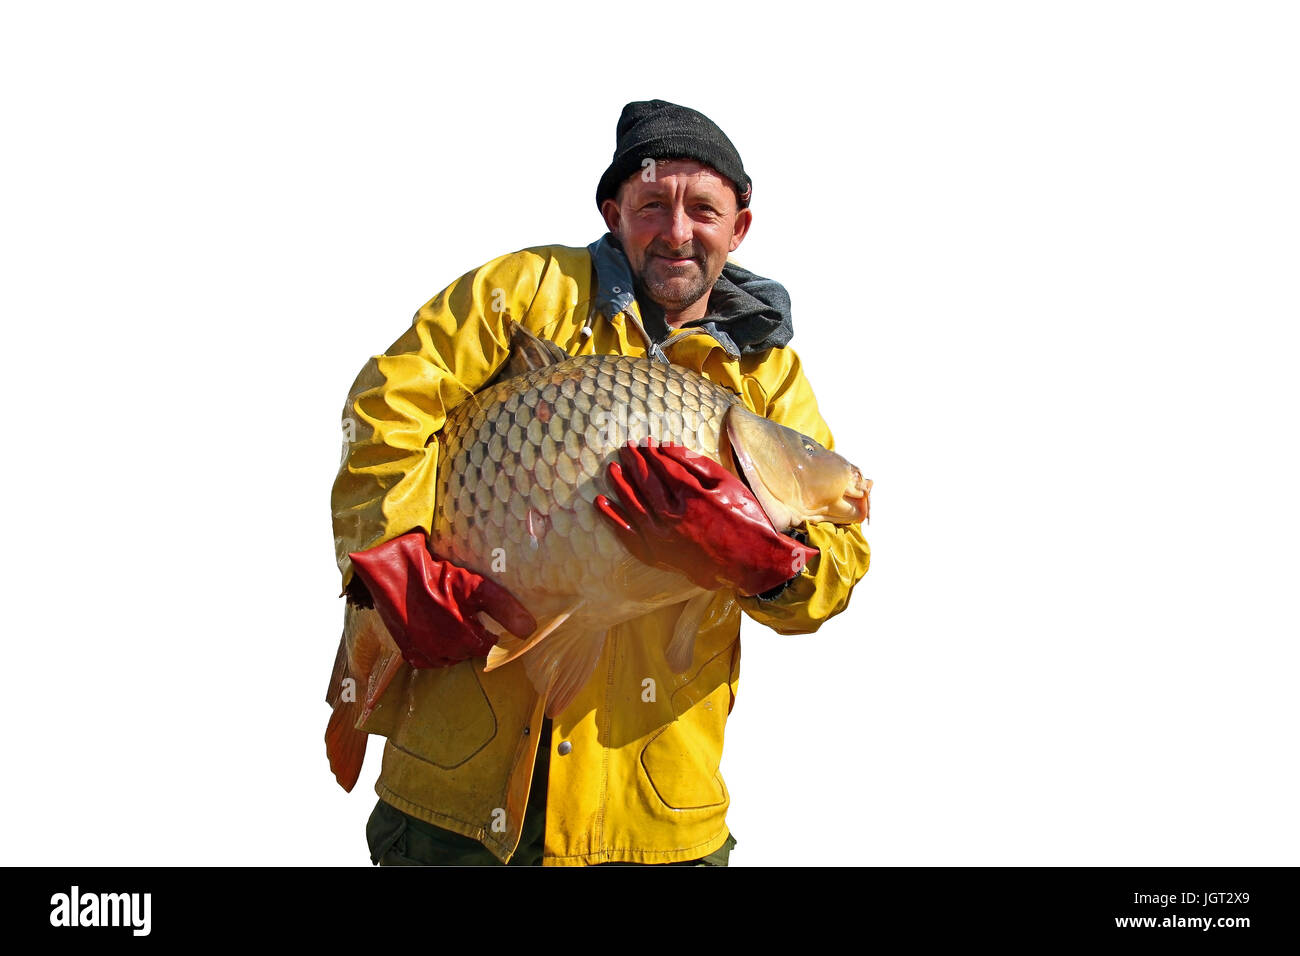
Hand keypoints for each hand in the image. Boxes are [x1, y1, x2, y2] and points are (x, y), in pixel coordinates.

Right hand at [347, 532, 535, 668]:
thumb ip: (505, 609)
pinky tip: (435, 629)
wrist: (394, 571)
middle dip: (472, 636)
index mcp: (464, 639)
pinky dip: (434, 648)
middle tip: (468, 614)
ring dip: (454, 643)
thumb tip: (530, 630)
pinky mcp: (407, 652)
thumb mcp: (476, 587)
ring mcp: (423, 654)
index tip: (490, 622)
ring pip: (449, 657)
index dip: (493, 634)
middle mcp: (443, 652)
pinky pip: (429, 658)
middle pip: (469, 652)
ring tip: (451, 619)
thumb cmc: (437, 576)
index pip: (490, 648)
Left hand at [595, 437, 816, 596]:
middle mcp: (673, 518)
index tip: (644, 443)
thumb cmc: (743, 518)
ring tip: (612, 469)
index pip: (662, 468)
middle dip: (634, 463)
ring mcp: (662, 539)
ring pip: (633, 506)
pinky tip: (602, 503)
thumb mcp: (726, 483)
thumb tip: (667, 447)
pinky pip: (629, 535)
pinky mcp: (658, 556)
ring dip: (620, 485)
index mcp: (692, 497)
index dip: (651, 453)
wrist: (750, 562)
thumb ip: (695, 464)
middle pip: (645, 484)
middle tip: (625, 449)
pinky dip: (614, 519)